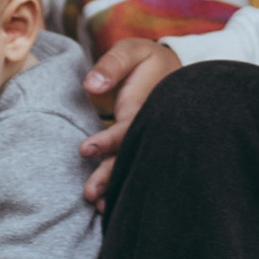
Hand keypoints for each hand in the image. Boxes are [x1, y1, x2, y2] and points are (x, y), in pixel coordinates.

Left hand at [79, 39, 178, 207]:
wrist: (172, 71)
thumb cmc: (147, 61)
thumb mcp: (132, 51)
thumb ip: (112, 64)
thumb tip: (91, 85)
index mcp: (150, 105)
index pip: (129, 127)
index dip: (109, 141)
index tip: (86, 149)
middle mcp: (152, 128)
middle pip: (134, 154)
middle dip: (112, 175)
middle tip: (91, 194)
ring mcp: (150, 141)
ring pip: (135, 166)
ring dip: (117, 187)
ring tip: (98, 206)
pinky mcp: (144, 148)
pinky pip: (135, 167)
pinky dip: (122, 186)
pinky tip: (107, 207)